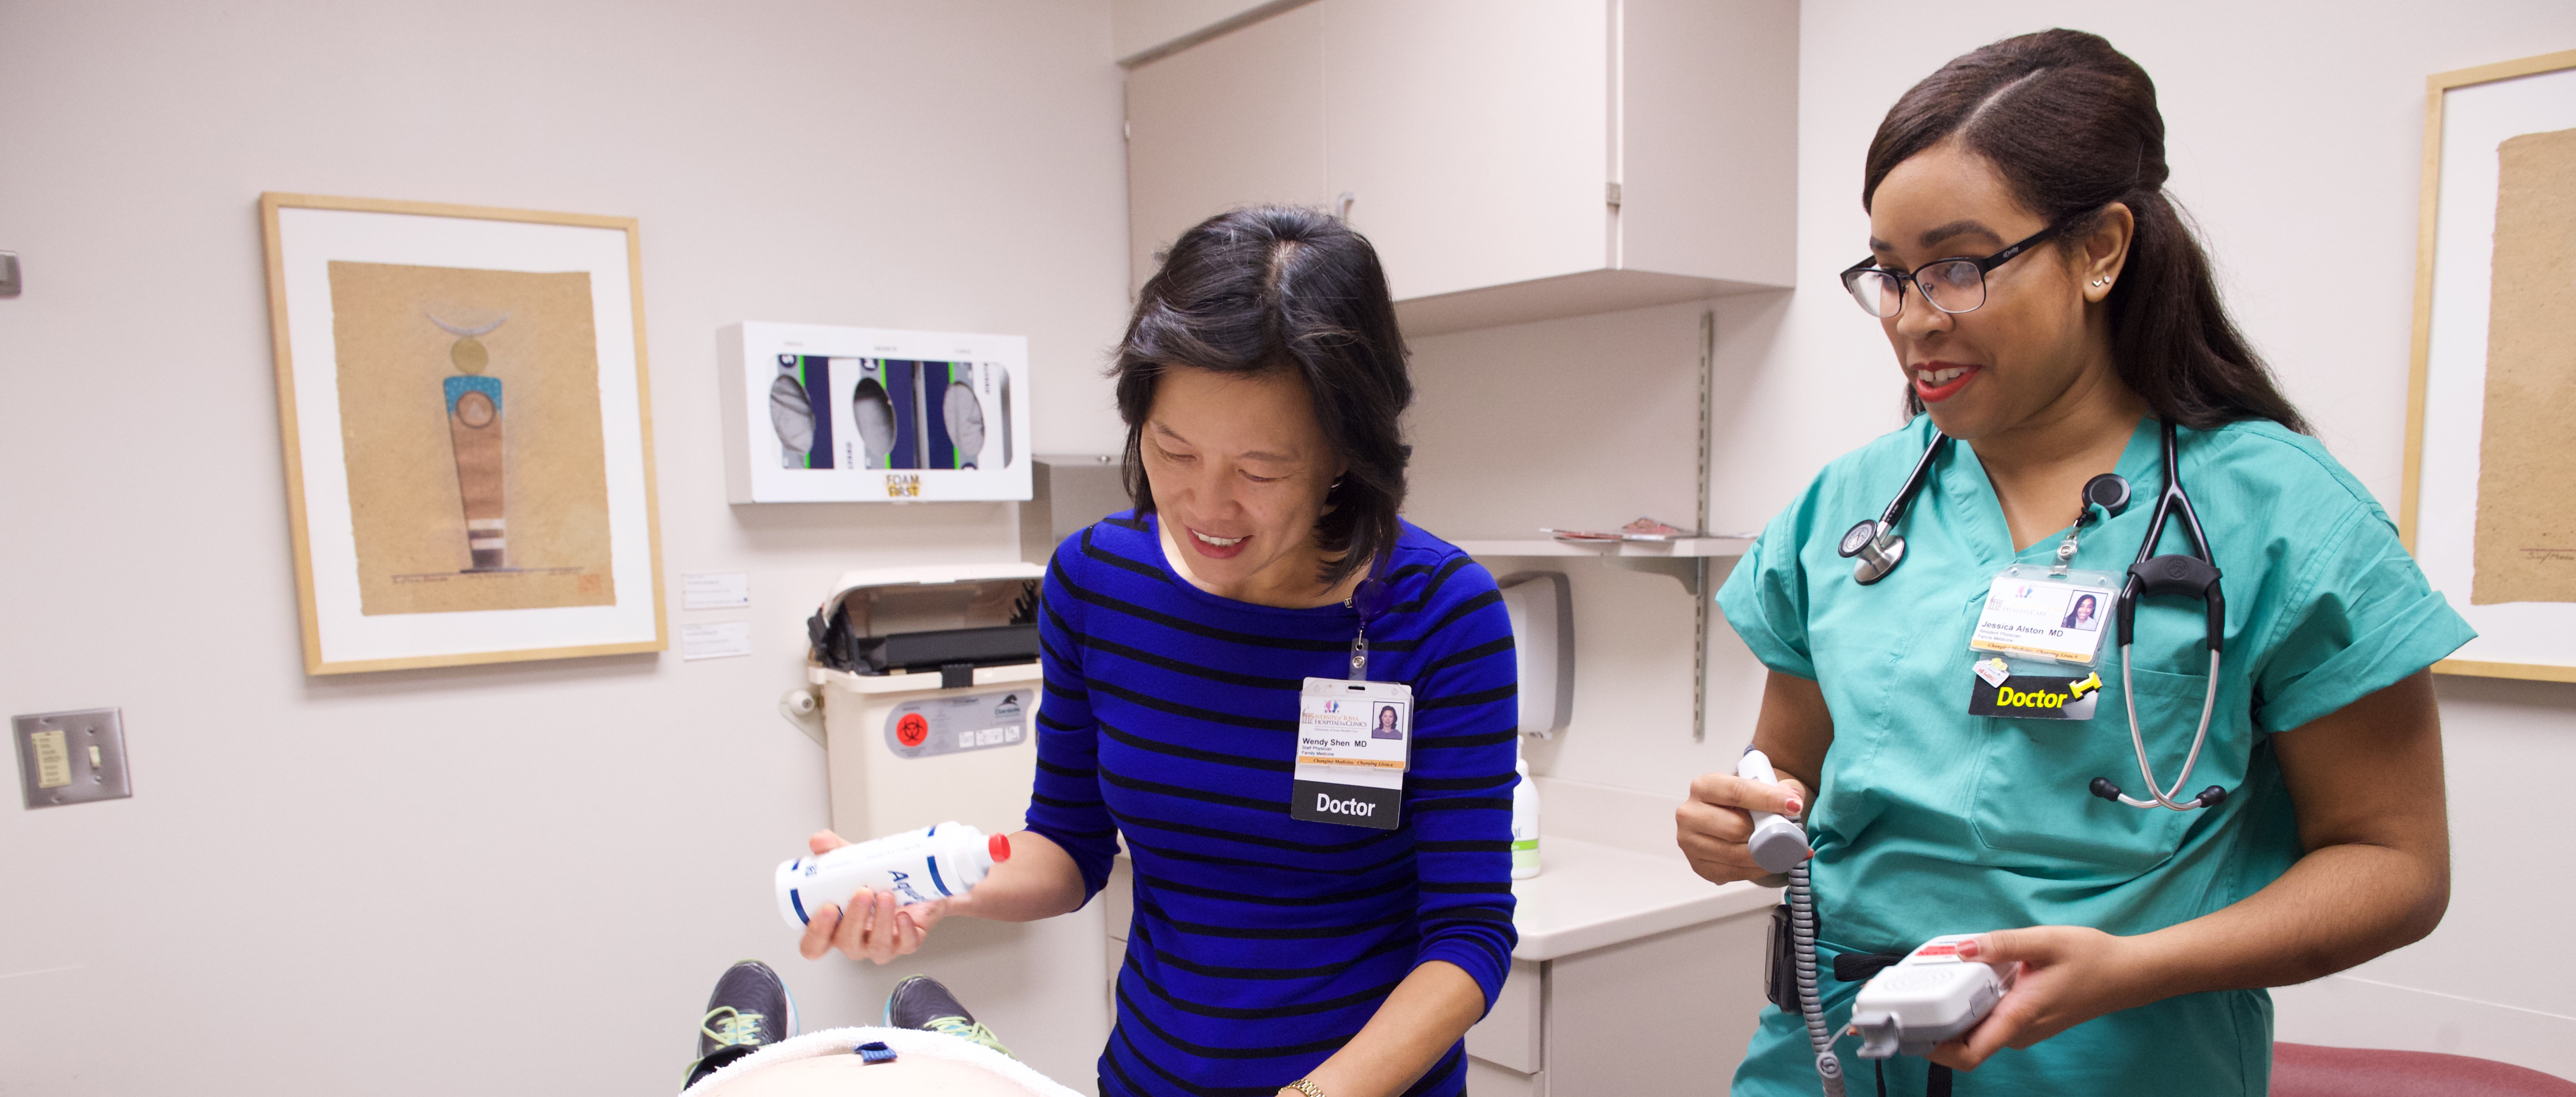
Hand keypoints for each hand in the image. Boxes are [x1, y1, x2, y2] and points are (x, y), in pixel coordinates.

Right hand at [793, 830, 950, 963]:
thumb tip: (818, 840)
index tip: (827, 908)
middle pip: (846, 943)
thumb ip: (834, 851)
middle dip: (854, 919)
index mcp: (834, 928)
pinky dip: (906, 932)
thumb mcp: (854, 862)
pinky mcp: (907, 943)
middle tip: (863, 891)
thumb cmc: (877, 880)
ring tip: (886, 895)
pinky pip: (906, 945)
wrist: (917, 882)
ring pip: (877, 946)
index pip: (814, 945)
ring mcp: (881, 945)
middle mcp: (855, 941)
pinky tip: (904, 916)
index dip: (816, 933)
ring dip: (881, 921)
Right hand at [1675, 770, 1809, 884]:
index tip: (1793, 806)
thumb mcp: (1765, 785)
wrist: (1728, 819)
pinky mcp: (1699, 866)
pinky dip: (1757, 869)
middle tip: (1790, 835)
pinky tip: (1768, 861)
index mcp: (1704, 786)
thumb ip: (1783, 787)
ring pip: (1736, 854)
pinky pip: (1734, 872)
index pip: (1736, 791)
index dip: (1767, 799)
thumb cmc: (1745, 803)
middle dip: (1766, 833)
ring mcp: (1691, 843)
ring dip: (1765, 855)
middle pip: (1735, 827)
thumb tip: (1793, 798)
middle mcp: (1690, 814)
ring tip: (1786, 851)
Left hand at [1929, 926, 2155, 1070]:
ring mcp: (2021, 1028)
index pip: (1968, 1054)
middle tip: (1910, 991)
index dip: (1932, 1049)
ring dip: (1952, 1009)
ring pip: (1974, 1028)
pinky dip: (1971, 1002)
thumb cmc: (2093, 958)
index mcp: (2019, 1017)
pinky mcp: (2024, 1019)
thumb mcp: (2045, 941)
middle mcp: (2017, 1031)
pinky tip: (1967, 975)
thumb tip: (1961, 948)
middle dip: (1933, 1021)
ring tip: (1934, 977)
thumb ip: (2000, 944)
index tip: (1907, 1030)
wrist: (2129, 973)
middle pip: (1963, 1040)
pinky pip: (1988, 1017)